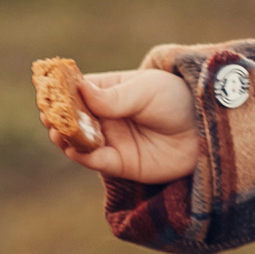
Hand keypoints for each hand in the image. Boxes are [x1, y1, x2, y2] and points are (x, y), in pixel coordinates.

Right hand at [51, 68, 200, 183]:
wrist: (207, 128)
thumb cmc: (179, 99)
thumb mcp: (148, 90)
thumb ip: (116, 96)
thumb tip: (82, 90)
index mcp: (110, 91)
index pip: (76, 91)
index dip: (60, 94)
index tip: (48, 95)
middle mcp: (106, 117)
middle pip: (72, 119)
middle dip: (58, 118)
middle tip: (49, 117)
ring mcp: (111, 140)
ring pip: (78, 141)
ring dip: (65, 138)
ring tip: (58, 132)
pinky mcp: (120, 163)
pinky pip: (95, 161)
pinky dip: (82, 155)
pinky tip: (76, 148)